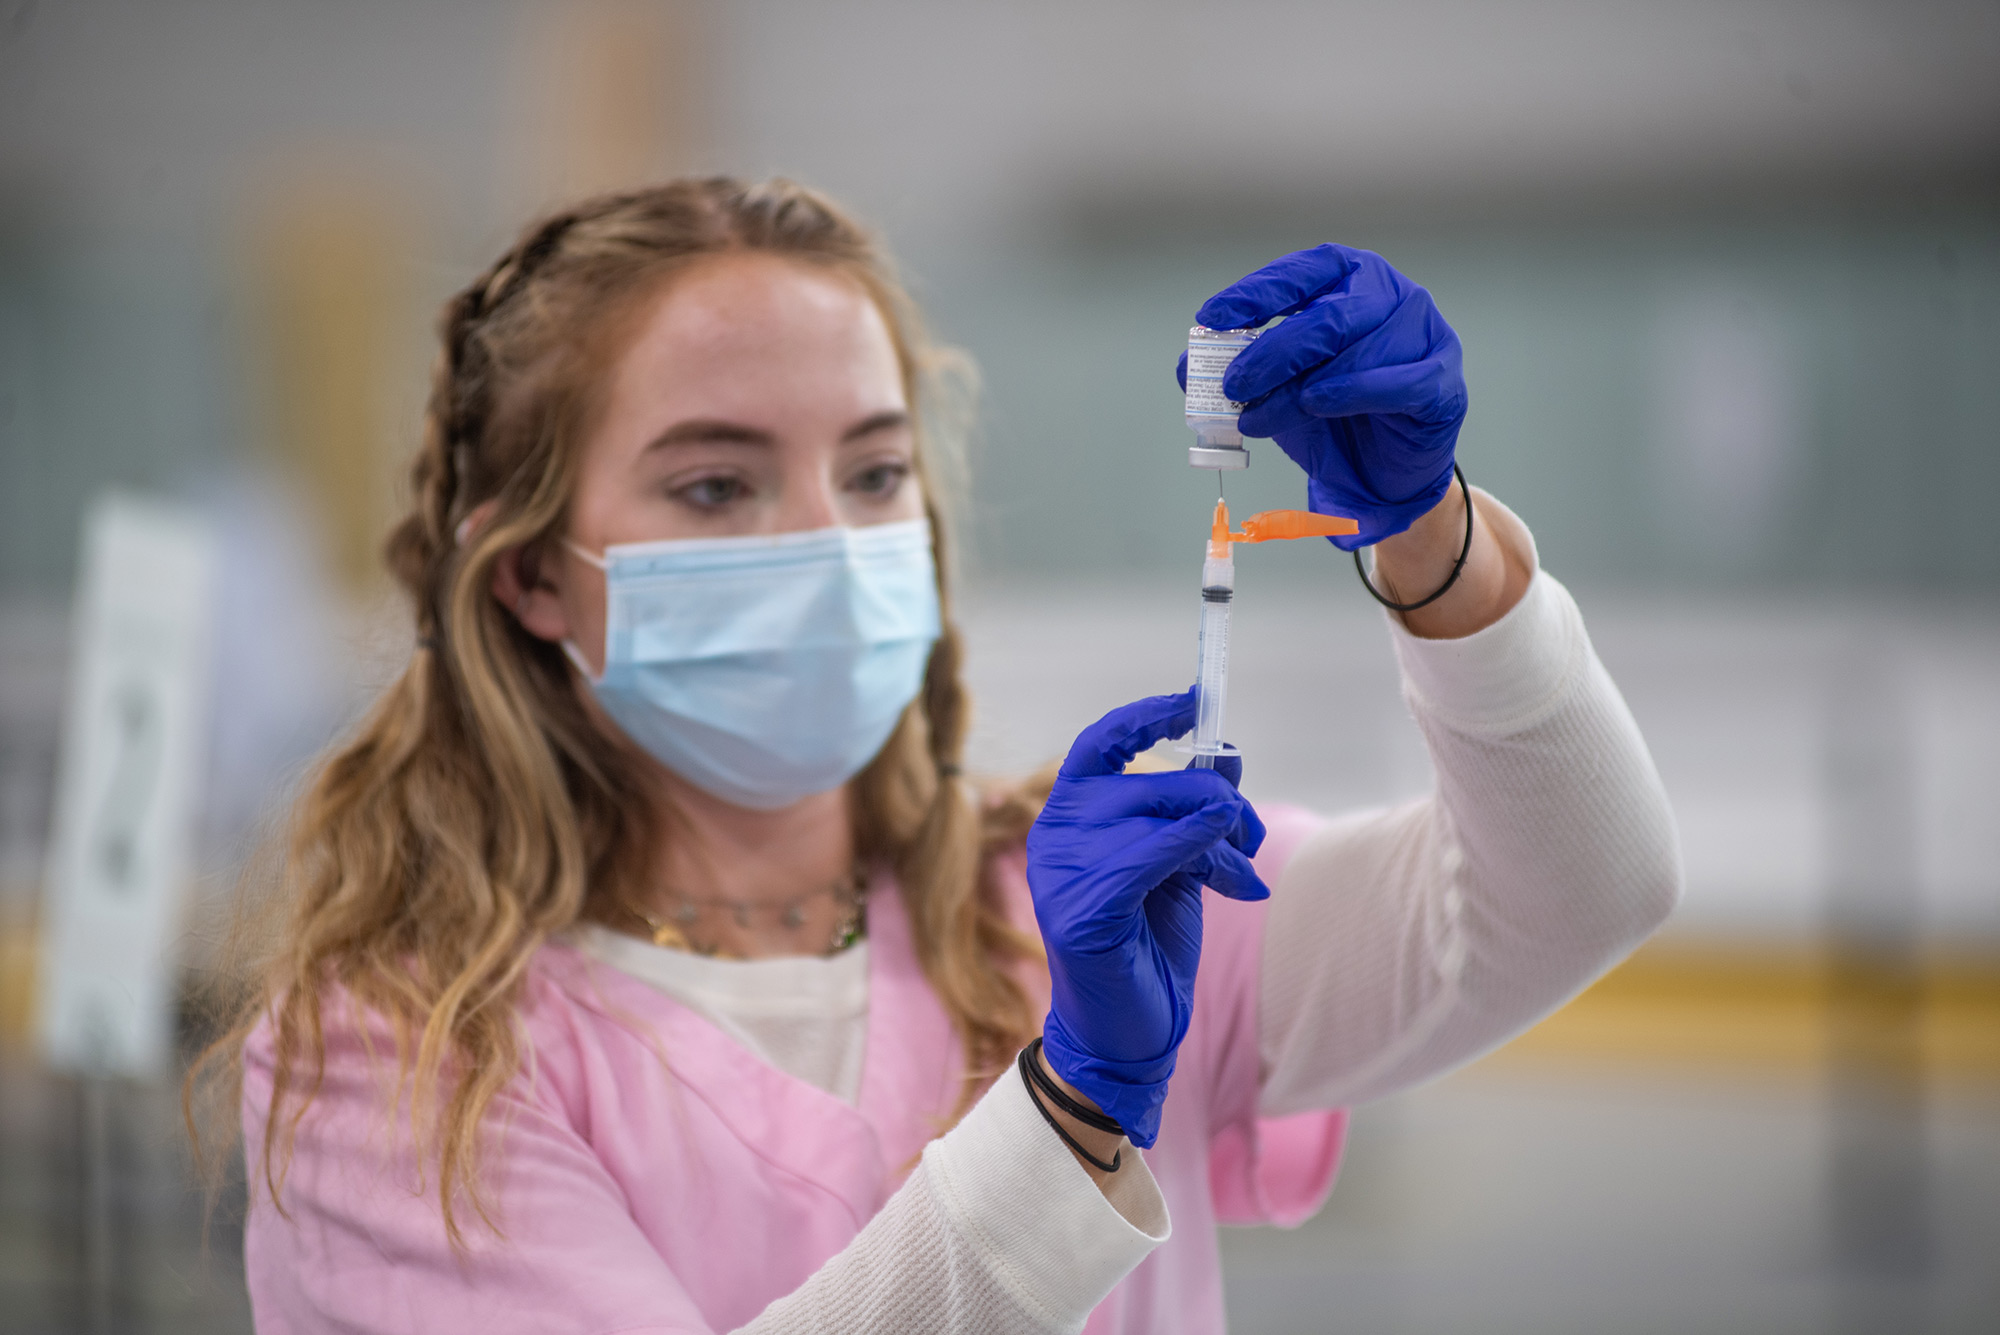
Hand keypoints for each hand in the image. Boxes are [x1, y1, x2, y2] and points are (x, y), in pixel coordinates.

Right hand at [1026, 690, 1267, 1146]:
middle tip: (1252, 832)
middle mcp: (1053, 835)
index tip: (1197, 698)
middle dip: (1215, 800)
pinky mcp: (1082, 909)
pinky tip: (1230, 872)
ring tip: (1242, 877)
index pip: (1100, 744)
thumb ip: (1191, 812)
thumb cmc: (1147, 945)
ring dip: (1221, 840)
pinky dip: (1200, 849)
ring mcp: (1061, 872)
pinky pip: (1155, 853)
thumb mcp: (1177, 864)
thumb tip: (1227, 757)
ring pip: (1162, 813)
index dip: (1148, 716)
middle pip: (1150, 779)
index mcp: (1067, 818)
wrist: (1128, 1034)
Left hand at [1178, 243, 1465, 549]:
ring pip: (1358, 348)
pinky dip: (1352, 392)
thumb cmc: (1330, 418)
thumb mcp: (1274, 392)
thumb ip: (1235, 374)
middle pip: (1327, 315)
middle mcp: (1391, 296)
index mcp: (1350, 280)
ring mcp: (1425, 334)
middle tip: (1232, 386)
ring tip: (1261, 418)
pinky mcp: (1442, 380)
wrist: (1381, 475)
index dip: (1256, 292)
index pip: (1302, 272)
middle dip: (1271, 352)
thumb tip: (1185, 367)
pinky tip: (1318, 404)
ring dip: (1301, 388)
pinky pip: (1399, 382)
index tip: (1211, 318)